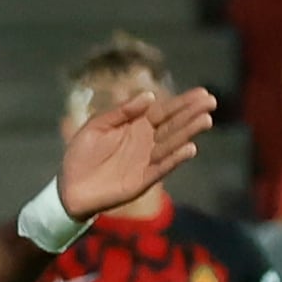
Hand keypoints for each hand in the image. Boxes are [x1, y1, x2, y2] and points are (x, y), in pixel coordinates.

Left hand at [55, 89, 215, 216]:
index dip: (182, 102)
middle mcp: (145, 141)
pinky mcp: (143, 180)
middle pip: (173, 124)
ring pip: (172, 143)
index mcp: (135, 125)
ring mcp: (146, 160)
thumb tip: (150, 96)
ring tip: (206, 120)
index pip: (163, 110)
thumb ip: (121, 111)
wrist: (70, 188)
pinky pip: (162, 167)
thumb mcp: (96, 126)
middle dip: (192, 113)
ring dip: (188, 132)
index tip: (202, 93)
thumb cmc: (81, 155)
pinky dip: (176, 158)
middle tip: (211, 101)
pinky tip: (190, 148)